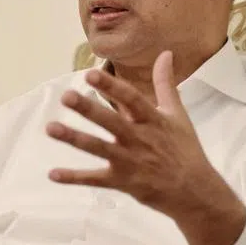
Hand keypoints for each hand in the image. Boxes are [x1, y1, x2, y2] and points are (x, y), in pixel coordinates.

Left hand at [45, 51, 245, 244]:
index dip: (111, 86)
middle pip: (110, 122)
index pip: (131, 99)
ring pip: (98, 148)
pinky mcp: (122, 182)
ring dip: (74, 138)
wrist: (195, 192)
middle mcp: (139, 139)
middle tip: (66, 96)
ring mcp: (130, 161)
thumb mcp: (177, 114)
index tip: (90, 73)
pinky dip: (74, 178)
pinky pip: (95, 179)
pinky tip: (52, 174)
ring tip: (50, 128)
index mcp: (152, 120)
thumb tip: (166, 53)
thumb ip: (165, 84)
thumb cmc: (185, 150)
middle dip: (88, 109)